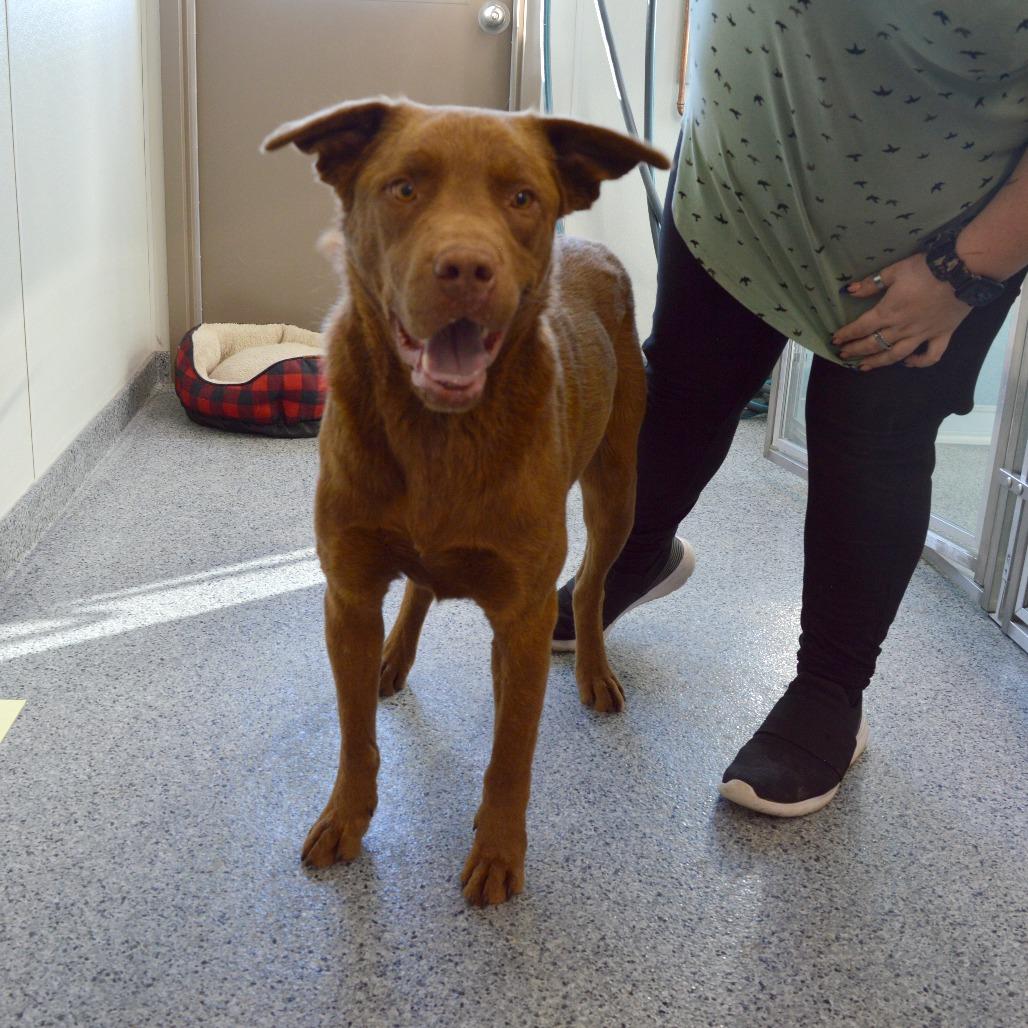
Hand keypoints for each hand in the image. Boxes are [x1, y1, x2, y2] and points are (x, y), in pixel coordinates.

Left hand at [832, 253, 971, 370]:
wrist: (962, 270)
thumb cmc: (926, 268)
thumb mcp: (895, 270)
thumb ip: (872, 283)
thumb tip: (850, 291)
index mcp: (888, 312)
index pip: (861, 328)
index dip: (846, 334)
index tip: (835, 340)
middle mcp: (902, 328)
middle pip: (874, 344)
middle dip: (856, 350)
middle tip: (844, 355)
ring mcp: (922, 334)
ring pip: (896, 355)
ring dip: (878, 363)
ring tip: (864, 367)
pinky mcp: (942, 335)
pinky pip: (930, 356)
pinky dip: (919, 363)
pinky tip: (908, 363)